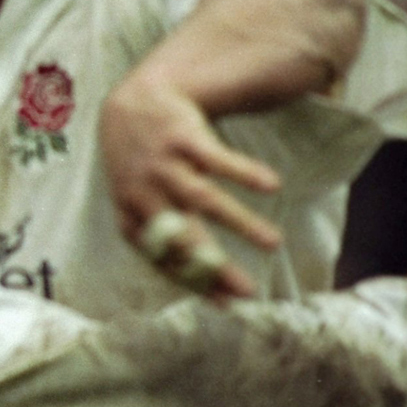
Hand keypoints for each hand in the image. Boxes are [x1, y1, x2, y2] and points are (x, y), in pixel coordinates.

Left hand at [100, 72, 282, 298]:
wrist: (132, 102)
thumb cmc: (142, 165)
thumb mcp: (140, 201)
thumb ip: (166, 236)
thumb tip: (202, 280)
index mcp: (132, 216)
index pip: (162, 259)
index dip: (194, 282)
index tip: (228, 304)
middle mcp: (144, 194)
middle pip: (182, 237)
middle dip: (216, 267)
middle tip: (249, 290)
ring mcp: (163, 165)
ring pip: (203, 200)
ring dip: (240, 222)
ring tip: (274, 243)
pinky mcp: (182, 137)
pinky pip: (217, 159)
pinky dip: (244, 172)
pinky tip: (273, 185)